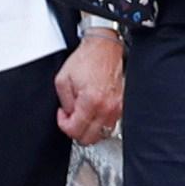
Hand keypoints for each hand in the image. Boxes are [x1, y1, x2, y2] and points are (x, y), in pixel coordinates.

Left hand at [57, 28, 126, 142]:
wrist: (103, 47)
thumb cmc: (86, 59)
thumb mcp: (63, 80)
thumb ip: (65, 103)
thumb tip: (69, 115)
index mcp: (91, 101)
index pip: (75, 130)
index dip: (63, 125)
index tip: (62, 115)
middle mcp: (107, 107)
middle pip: (89, 138)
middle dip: (76, 131)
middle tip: (71, 118)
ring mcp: (117, 107)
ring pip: (101, 134)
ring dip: (89, 129)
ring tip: (83, 115)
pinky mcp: (122, 105)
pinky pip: (111, 124)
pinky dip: (100, 123)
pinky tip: (93, 112)